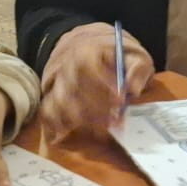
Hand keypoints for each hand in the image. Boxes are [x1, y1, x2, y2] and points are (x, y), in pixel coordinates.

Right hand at [38, 23, 154, 140]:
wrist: (94, 54)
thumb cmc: (117, 59)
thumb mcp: (135, 57)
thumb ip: (137, 70)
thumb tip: (133, 89)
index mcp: (85, 51)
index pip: (87, 66)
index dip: (102, 84)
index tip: (121, 100)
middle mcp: (67, 67)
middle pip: (73, 89)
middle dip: (96, 109)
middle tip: (117, 121)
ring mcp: (57, 83)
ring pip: (60, 103)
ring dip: (81, 120)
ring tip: (103, 129)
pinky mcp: (52, 98)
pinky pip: (48, 113)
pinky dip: (58, 125)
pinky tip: (74, 134)